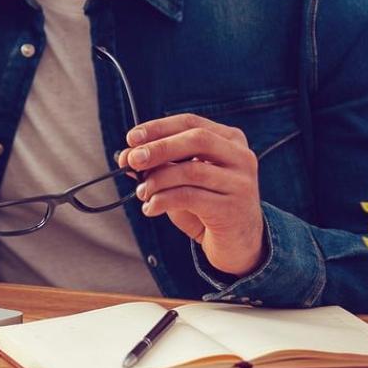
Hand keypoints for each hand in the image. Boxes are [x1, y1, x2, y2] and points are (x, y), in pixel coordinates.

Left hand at [117, 113, 265, 276]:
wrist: (239, 244)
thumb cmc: (208, 205)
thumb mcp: (183, 180)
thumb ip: (161, 165)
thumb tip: (126, 156)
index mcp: (230, 140)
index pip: (190, 122)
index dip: (158, 127)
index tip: (131, 138)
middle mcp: (240, 156)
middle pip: (196, 139)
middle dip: (159, 148)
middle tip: (132, 160)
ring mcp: (240, 182)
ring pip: (192, 170)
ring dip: (158, 180)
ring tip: (141, 192)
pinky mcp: (232, 208)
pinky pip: (190, 197)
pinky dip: (163, 200)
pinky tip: (150, 208)